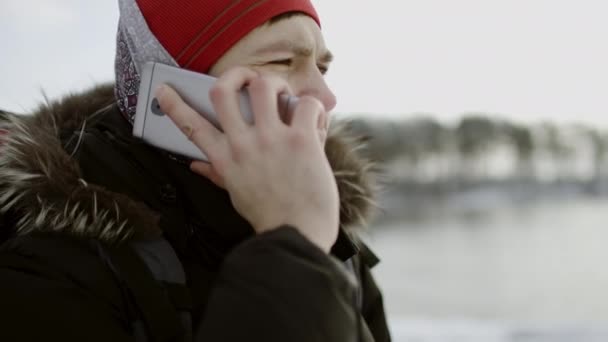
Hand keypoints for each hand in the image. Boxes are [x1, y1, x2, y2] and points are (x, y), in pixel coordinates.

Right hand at [155, 67, 338, 252]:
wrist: (297, 235)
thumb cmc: (269, 216)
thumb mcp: (237, 194)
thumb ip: (217, 174)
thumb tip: (195, 165)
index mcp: (225, 159)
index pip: (192, 127)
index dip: (175, 106)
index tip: (164, 90)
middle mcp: (243, 145)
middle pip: (223, 91)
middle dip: (236, 74)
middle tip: (248, 78)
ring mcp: (271, 139)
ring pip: (263, 85)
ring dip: (275, 83)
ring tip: (283, 95)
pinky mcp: (301, 139)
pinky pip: (305, 104)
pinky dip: (312, 106)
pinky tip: (314, 120)